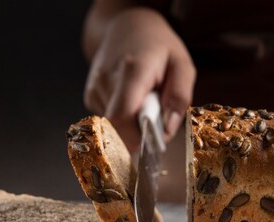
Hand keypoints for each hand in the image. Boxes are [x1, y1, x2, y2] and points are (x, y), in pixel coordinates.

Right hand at [84, 7, 195, 150]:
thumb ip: (180, 96)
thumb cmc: (158, 46)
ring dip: (133, 126)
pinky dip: (125, 120)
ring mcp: (95, 89)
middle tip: (156, 122)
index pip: (122, 116)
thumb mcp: (182, 65)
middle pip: (116, 128)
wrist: (127, 27)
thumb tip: (167, 129)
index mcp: (132, 70)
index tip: (155, 142)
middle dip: (139, 136)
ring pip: (114, 127)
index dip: (136, 138)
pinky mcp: (91, 96)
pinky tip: (133, 102)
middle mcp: (107, 80)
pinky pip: (110, 122)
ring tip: (145, 105)